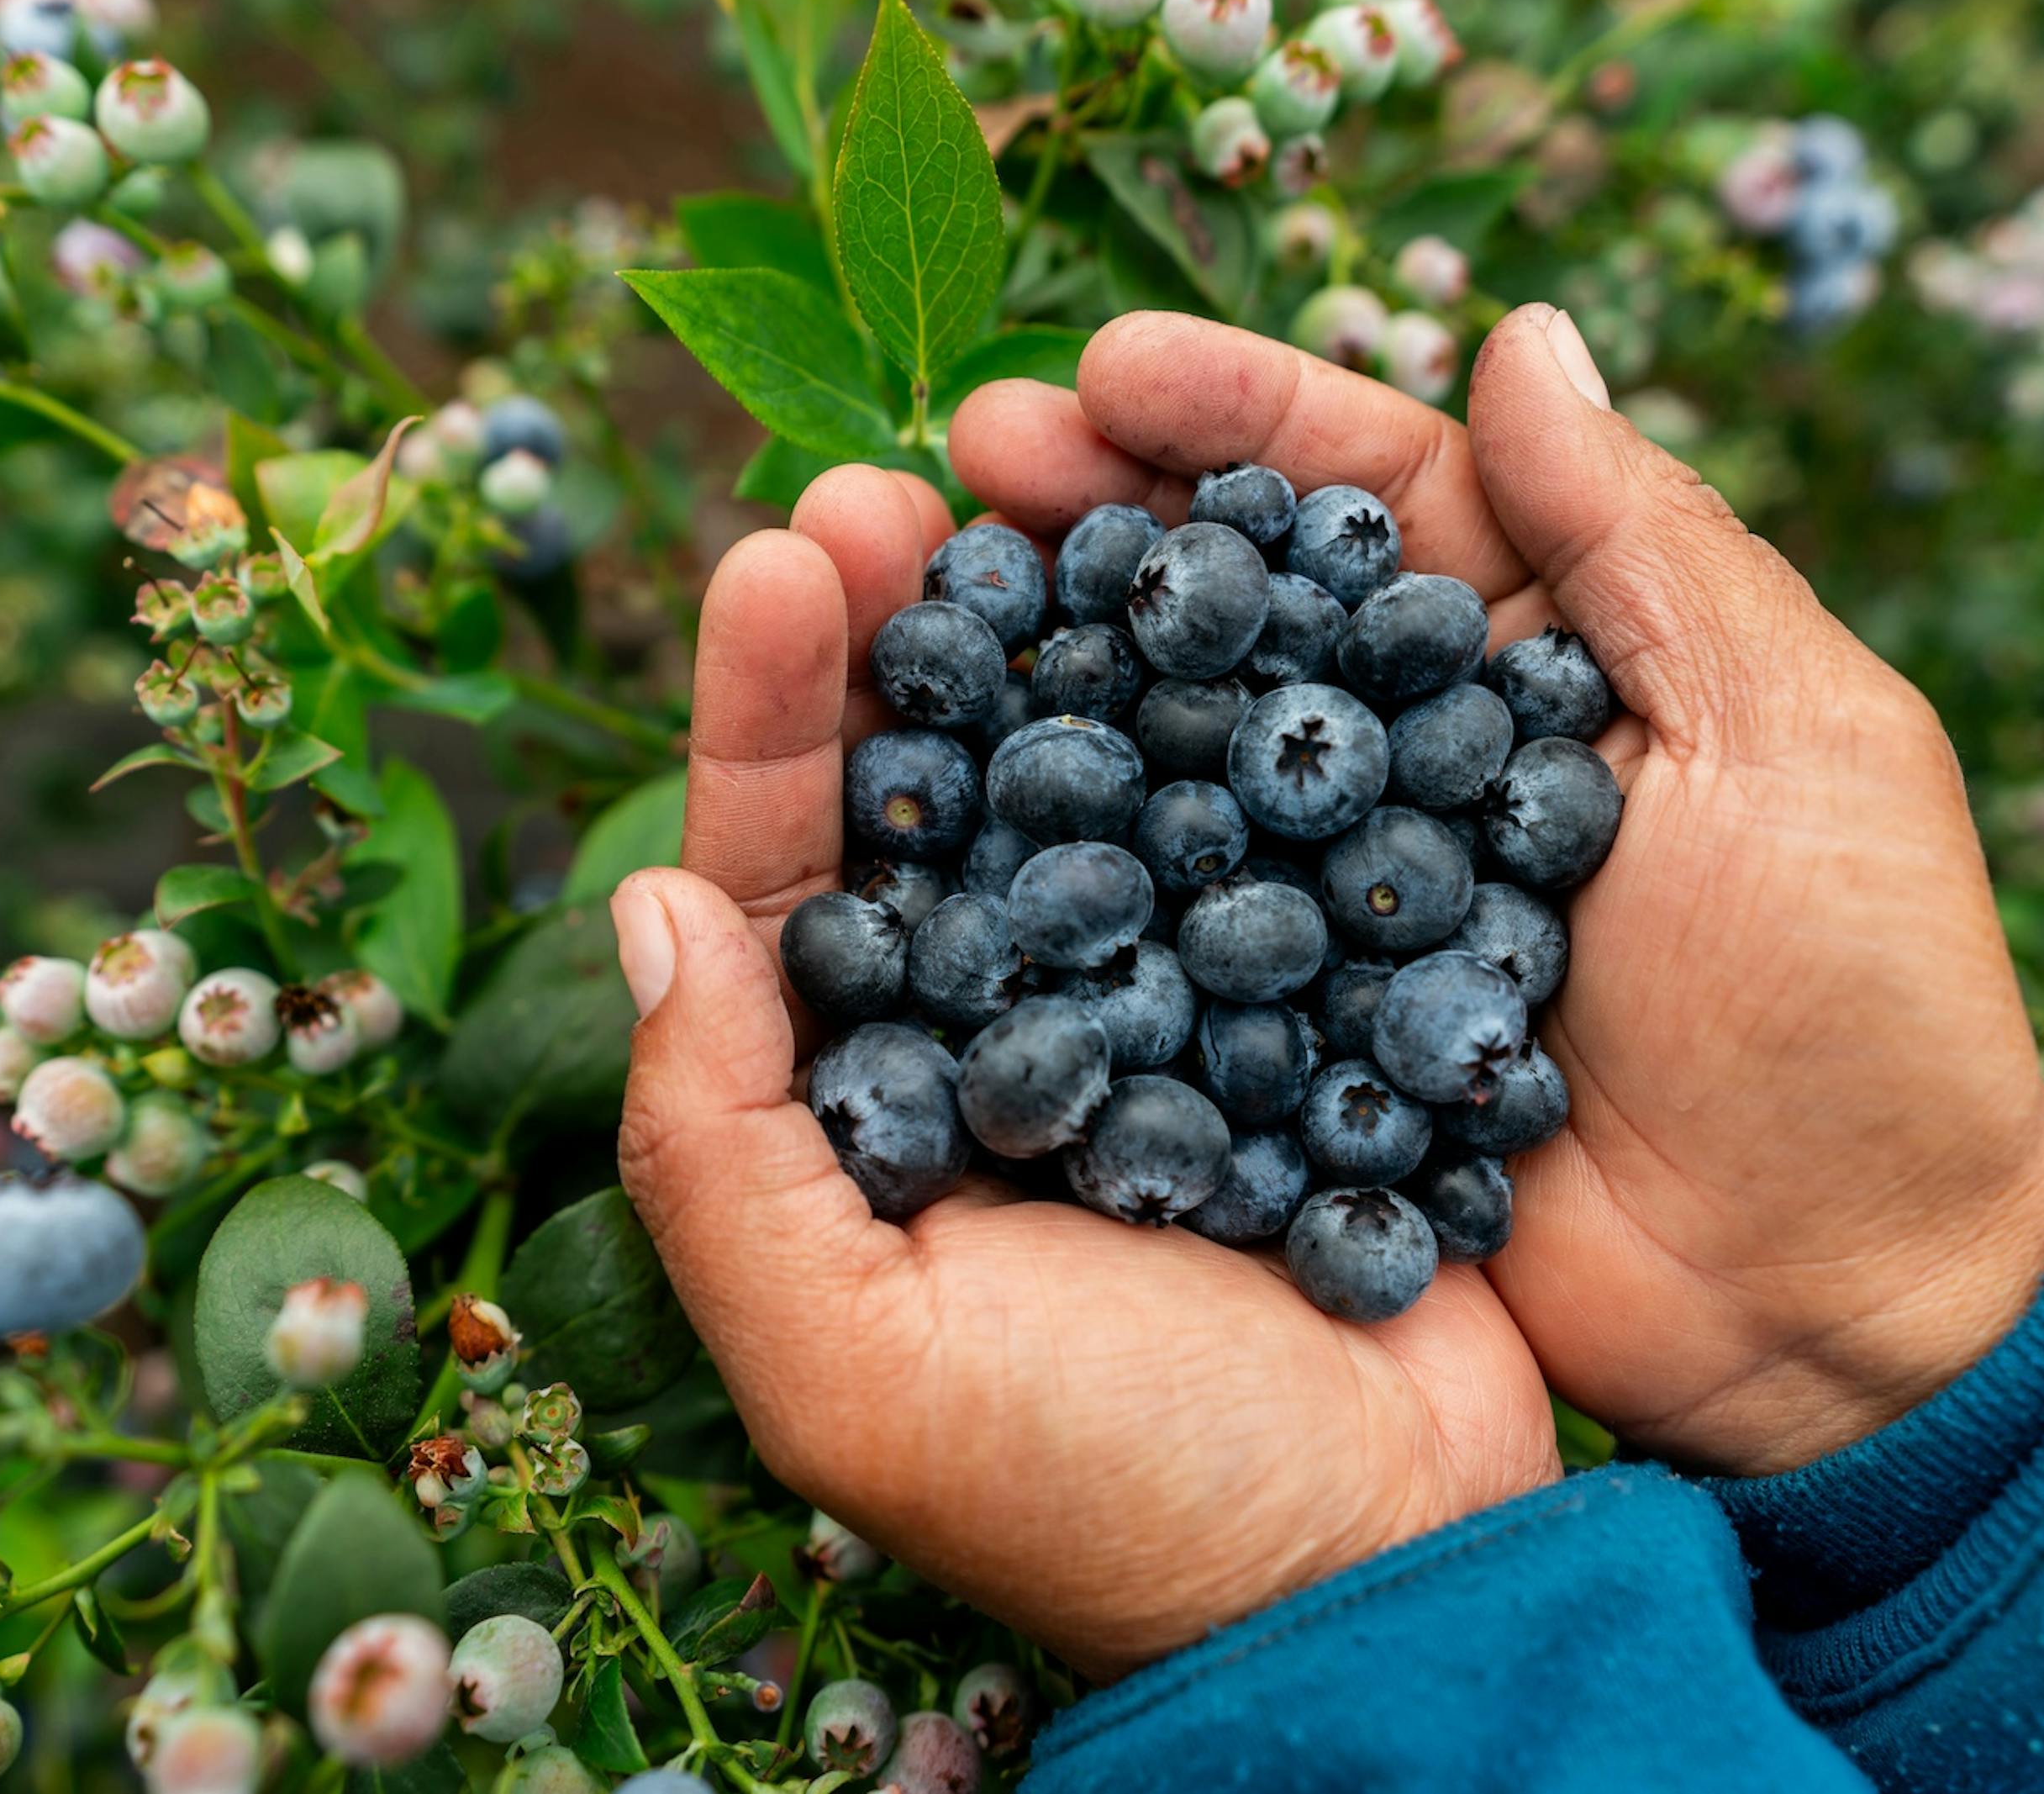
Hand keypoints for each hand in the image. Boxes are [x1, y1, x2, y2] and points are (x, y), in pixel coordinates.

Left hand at [610, 465, 1558, 1679]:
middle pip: (927, 793)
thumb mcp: (857, 1364)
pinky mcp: (1305, 1001)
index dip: (771, 717)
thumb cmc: (1107, 1493)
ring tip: (1051, 480)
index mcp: (858, 1115)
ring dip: (1062, 631)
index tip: (780, 551)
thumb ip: (717, 1151)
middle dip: (899, 629)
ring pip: (1088, 779)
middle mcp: (991, 1038)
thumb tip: (651, 906)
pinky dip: (1239, 711)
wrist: (1392, 1572)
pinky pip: (1258, 828)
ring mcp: (1154, 1008)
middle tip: (894, 473)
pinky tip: (1236, 591)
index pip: (781, 881)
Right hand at [953, 308, 2043, 1476]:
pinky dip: (1051, 879)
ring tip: (901, 600)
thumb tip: (1523, 330)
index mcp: (1550, 653)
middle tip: (957, 462)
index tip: (1100, 369)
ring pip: (1166, 753)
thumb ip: (1647, 544)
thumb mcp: (1795, 740)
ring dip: (1037, 671)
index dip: (1238, 418)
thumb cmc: (1863, 1012)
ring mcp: (1338, 906)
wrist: (1838, 1316)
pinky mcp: (1285, 1047)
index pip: (1376, 491)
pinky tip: (939, 815)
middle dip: (1098, 516)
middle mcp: (1420, 759)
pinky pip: (1153, 943)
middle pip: (1236, 598)